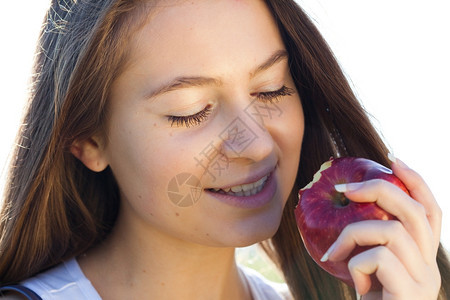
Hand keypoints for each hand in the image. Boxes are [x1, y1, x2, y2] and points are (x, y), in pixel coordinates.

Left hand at [325, 155, 441, 298]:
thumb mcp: (369, 269)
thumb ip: (371, 243)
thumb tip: (346, 202)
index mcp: (423, 257)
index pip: (430, 211)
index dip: (416, 181)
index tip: (392, 160)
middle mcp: (432, 267)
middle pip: (414, 211)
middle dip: (377, 190)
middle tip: (343, 189)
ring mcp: (425, 281)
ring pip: (390, 230)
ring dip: (353, 234)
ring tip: (335, 251)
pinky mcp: (412, 294)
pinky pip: (377, 257)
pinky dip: (355, 262)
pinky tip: (353, 282)